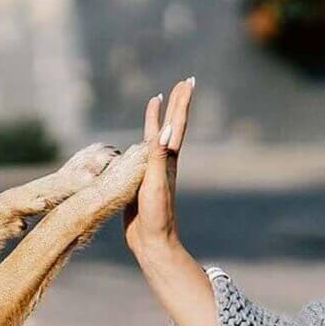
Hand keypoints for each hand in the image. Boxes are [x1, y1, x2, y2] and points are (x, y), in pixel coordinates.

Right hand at [123, 77, 194, 259]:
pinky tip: (137, 139)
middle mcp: (163, 161)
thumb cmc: (156, 215)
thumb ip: (158, 157)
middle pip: (171, 126)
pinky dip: (141, 140)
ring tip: (159, 102)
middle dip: (176, 104)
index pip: (176, 125)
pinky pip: (140, 153)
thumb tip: (167, 130)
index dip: (181, 103)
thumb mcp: (155, 184)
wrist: (152, 243)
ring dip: (159, 119)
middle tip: (183, 82)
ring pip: (156, 137)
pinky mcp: (140, 180)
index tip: (187, 82)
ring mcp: (153, 170)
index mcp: (168, 160)